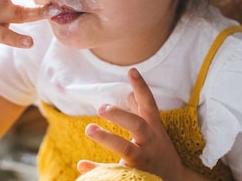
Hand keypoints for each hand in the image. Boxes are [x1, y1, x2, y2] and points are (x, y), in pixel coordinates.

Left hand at [78, 68, 195, 180]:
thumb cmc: (159, 150)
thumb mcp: (154, 129)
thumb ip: (141, 111)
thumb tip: (130, 92)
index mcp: (154, 128)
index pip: (149, 104)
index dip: (141, 87)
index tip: (131, 71)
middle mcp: (150, 142)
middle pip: (137, 126)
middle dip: (120, 115)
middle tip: (101, 107)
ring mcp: (143, 160)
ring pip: (126, 149)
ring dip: (108, 138)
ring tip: (90, 129)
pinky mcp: (135, 175)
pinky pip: (114, 172)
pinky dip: (97, 169)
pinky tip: (81, 163)